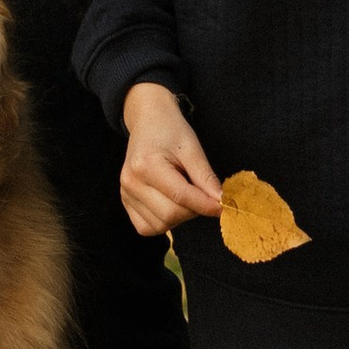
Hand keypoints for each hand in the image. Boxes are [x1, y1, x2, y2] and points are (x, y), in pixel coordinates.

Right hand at [121, 80, 223, 237]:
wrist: (148, 121)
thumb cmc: (171, 131)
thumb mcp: (192, 148)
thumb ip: (205, 177)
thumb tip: (220, 202)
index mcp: (146, 165)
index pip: (181, 196)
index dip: (205, 204)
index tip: (223, 206)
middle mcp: (131, 182)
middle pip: (171, 214)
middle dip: (194, 210)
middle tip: (203, 195)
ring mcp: (125, 194)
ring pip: (161, 224)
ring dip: (181, 217)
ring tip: (185, 194)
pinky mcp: (126, 202)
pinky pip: (147, 227)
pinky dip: (164, 222)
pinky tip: (171, 204)